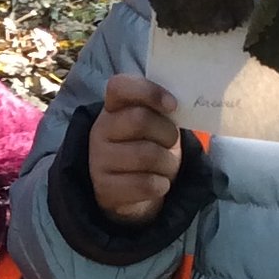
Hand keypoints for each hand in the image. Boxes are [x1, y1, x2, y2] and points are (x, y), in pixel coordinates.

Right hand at [89, 74, 181, 224]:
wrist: (131, 192)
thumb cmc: (148, 148)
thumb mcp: (153, 124)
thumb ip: (161, 110)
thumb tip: (179, 105)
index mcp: (113, 107)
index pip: (120, 86)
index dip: (149, 91)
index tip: (172, 105)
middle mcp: (100, 131)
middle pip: (140, 120)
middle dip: (167, 133)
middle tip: (170, 142)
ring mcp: (99, 160)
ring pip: (146, 155)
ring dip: (168, 162)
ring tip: (165, 166)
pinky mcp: (105, 188)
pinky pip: (145, 183)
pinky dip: (161, 184)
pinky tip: (158, 183)